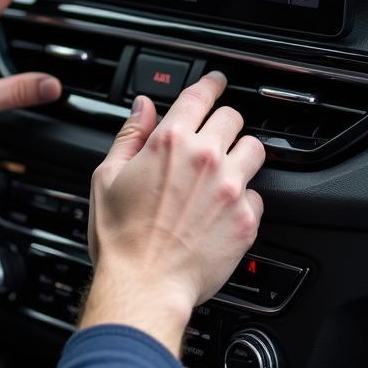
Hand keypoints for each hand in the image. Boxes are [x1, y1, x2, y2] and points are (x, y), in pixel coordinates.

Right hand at [79, 73, 264, 355]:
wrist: (145, 285)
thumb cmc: (121, 237)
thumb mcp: (108, 175)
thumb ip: (130, 135)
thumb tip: (143, 107)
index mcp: (170, 142)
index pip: (200, 95)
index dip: (210, 83)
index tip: (216, 81)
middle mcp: (206, 159)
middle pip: (233, 117)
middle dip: (223, 121)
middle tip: (214, 134)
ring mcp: (231, 189)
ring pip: (255, 149)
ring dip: (241, 153)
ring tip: (227, 168)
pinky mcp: (247, 220)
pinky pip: (259, 194)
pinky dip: (245, 196)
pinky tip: (226, 206)